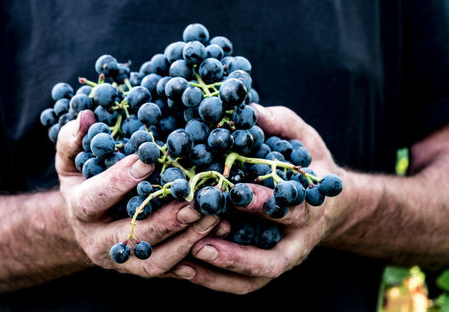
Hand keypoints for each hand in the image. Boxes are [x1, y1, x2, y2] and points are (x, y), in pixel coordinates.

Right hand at [56, 110, 221, 277]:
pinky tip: (218, 235)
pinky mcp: (142, 269)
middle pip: (130, 238)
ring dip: (186, 241)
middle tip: (195, 202)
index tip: (148, 160)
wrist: (83, 229)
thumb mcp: (70, 162)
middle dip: (164, 221)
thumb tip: (86, 115)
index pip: (96, 198)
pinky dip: (196, 257)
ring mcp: (122, 262)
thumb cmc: (83, 186)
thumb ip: (73, 140)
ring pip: (154, 261)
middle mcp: (99, 242)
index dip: (119, 180)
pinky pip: (170, 271)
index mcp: (80, 210)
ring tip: (214, 218)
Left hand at [172, 104, 351, 293]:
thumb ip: (278, 123)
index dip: (264, 204)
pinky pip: (243, 284)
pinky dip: (215, 280)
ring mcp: (282, 258)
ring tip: (186, 261)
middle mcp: (299, 240)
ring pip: (255, 277)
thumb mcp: (301, 138)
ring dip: (221, 272)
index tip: (235, 194)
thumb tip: (245, 108)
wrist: (323, 202)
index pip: (290, 209)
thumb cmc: (307, 164)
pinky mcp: (266, 270)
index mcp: (310, 205)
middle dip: (238, 251)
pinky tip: (184, 268)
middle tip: (201, 241)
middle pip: (272, 256)